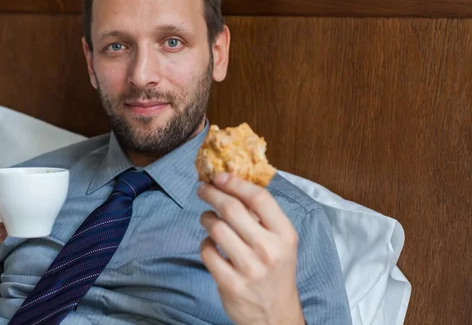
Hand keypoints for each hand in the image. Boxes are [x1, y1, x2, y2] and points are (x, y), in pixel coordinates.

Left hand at [197, 173, 304, 324]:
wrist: (276, 317)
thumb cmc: (276, 272)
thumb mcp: (281, 243)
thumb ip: (263, 217)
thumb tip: (233, 185)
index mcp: (284, 235)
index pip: (259, 198)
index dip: (236, 183)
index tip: (219, 176)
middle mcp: (269, 250)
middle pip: (232, 209)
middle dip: (212, 194)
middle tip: (203, 189)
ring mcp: (249, 268)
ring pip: (216, 228)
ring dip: (206, 218)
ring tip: (207, 218)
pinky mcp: (230, 284)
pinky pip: (207, 252)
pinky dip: (205, 244)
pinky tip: (211, 245)